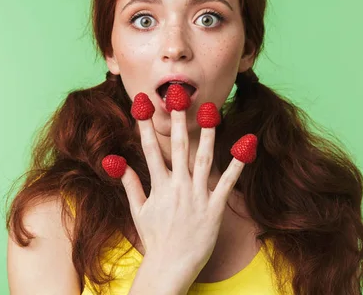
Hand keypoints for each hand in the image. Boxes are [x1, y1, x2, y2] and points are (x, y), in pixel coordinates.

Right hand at [114, 94, 255, 278]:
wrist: (170, 266)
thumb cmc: (154, 239)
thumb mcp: (138, 210)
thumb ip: (130, 183)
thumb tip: (117, 161)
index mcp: (158, 186)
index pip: (149, 149)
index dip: (144, 126)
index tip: (141, 106)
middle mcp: (177, 187)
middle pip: (176, 147)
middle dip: (177, 121)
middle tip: (178, 97)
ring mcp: (197, 197)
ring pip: (204, 159)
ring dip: (207, 134)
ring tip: (211, 111)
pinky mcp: (214, 209)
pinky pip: (227, 183)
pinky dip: (237, 165)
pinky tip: (245, 147)